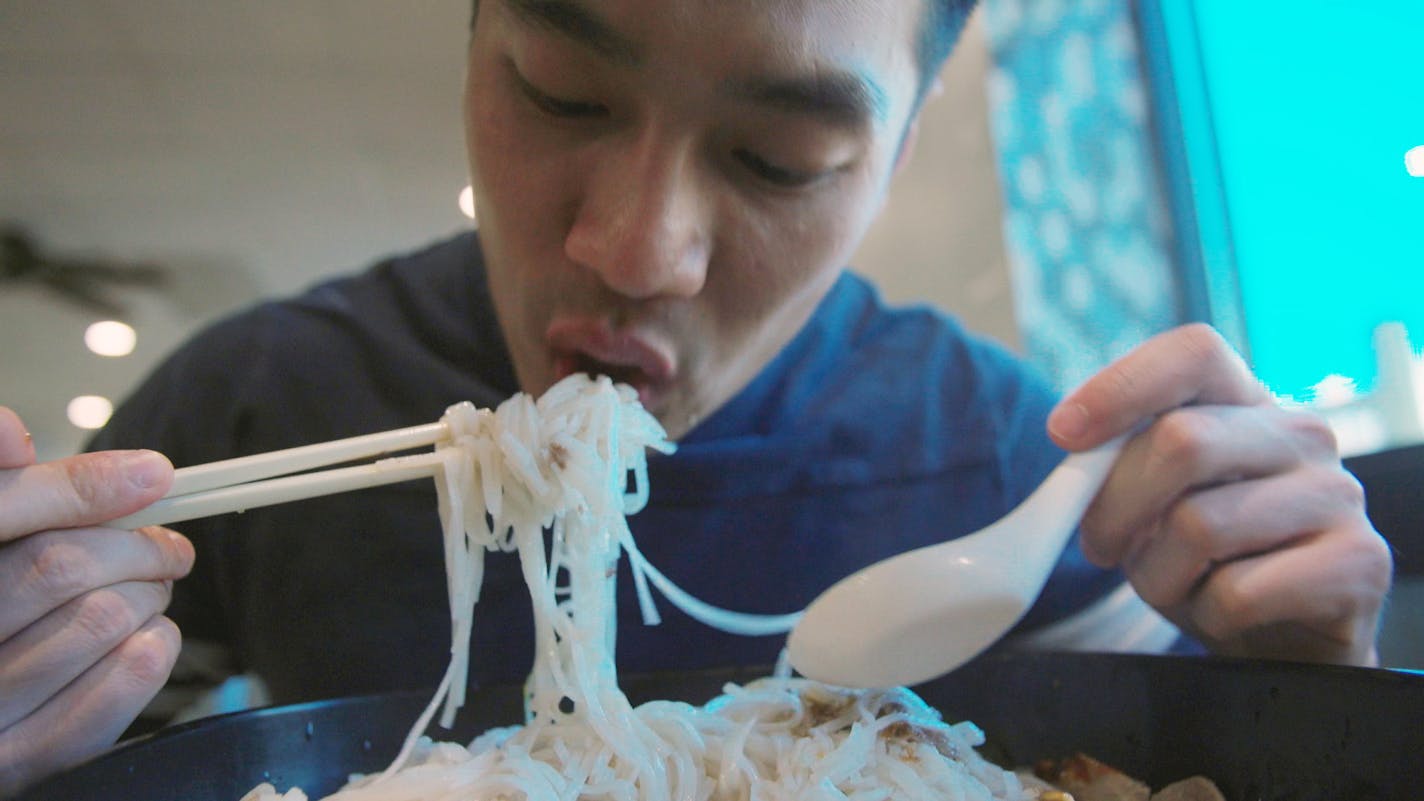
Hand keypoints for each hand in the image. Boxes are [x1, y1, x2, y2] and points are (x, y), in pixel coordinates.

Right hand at [0, 407, 193, 795]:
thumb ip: (10, 494)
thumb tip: (13, 433)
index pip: (3, 507)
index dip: (84, 485)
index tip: (155, 474)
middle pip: (61, 564)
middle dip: (136, 545)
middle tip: (166, 547)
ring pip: (100, 620)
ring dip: (150, 596)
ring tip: (151, 593)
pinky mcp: (15, 763)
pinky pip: (112, 691)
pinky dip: (153, 649)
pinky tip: (150, 637)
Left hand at [1047, 324, 1392, 665]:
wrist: (1287, 641)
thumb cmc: (1208, 560)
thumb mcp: (1157, 502)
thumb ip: (1123, 465)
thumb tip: (1074, 455)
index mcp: (1247, 403)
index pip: (1192, 354)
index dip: (1121, 387)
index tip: (1063, 433)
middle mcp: (1302, 435)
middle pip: (1180, 441)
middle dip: (1114, 505)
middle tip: (1100, 547)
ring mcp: (1338, 495)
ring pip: (1199, 525)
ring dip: (1156, 574)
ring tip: (1172, 585)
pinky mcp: (1359, 563)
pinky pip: (1239, 592)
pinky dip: (1205, 614)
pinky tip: (1222, 613)